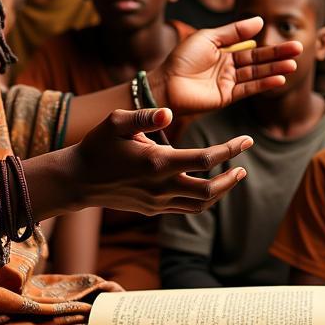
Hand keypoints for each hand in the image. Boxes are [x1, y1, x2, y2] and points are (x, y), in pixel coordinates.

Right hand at [68, 106, 252, 215]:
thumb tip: (169, 114)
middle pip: (210, 191)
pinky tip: (209, 186)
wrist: (78, 180)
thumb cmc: (97, 145)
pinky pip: (186, 209)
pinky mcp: (153, 210)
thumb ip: (144, 116)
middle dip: (231, 178)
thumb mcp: (115, 122)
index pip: (205, 159)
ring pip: (201, 205)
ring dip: (221, 192)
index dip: (230, 150)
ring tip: (233, 176)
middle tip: (243, 165)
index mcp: (156, 162)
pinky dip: (204, 200)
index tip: (246, 139)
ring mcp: (157, 202)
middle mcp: (160, 187)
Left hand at [148, 17, 300, 117]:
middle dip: (278, 55)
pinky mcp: (227, 97)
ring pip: (256, 74)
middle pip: (258, 60)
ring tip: (293, 64)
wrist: (166, 82)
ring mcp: (228, 83)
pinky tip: (278, 78)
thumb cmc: (182, 58)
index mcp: (223, 52)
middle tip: (299, 49)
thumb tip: (259, 21)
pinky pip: (248, 89)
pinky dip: (264, 83)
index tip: (289, 41)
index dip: (270, 45)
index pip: (252, 48)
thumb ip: (234, 32)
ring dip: (275, 69)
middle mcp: (228, 67)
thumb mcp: (209, 37)